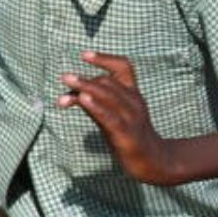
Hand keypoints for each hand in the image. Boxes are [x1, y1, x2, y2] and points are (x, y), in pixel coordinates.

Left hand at [59, 51, 180, 185]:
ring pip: (107, 96)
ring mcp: (131, 117)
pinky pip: (109, 117)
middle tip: (64, 77)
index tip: (84, 55)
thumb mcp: (114, 115)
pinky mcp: (126, 134)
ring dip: (85, 87)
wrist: (153, 162)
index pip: (123, 67)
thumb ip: (96, 103)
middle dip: (84, 80)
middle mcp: (133, 102)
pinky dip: (95, 106)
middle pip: (108, 82)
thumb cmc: (129, 136)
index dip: (104, 58)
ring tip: (67, 81)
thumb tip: (73, 93)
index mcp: (133, 94)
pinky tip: (82, 100)